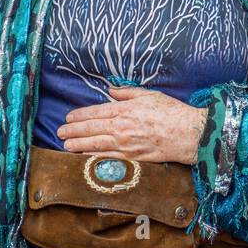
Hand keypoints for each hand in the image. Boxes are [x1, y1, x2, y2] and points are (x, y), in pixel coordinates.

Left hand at [57, 85, 208, 164]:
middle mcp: (122, 128)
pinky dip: (94, 157)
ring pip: (96, 145)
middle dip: (73, 130)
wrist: (187, 134)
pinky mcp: (132, 158)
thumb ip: (127, 93)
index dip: (80, 115)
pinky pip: (109, 158)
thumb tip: (111, 90)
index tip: (69, 118)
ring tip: (65, 145)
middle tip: (60, 132)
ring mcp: (126, 145)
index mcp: (125, 110)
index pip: (95, 112)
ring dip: (78, 145)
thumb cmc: (171, 112)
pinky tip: (84, 157)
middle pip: (91, 129)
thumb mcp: (148, 95)